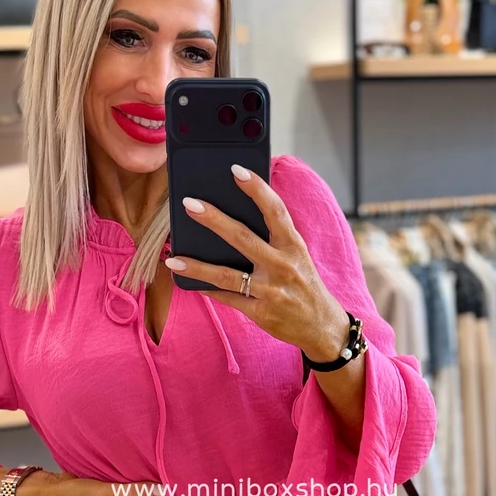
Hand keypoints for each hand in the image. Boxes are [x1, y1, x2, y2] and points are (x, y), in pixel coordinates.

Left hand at [164, 165, 349, 362]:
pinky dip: (207, 288)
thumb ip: (274, 237)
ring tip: (174, 258)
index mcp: (293, 245)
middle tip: (189, 203)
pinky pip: (228, 298)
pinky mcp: (260, 312)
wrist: (321, 325)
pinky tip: (188, 280)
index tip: (236, 170)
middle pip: (243, 238)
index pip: (275, 211)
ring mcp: (270, 291)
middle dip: (214, 219)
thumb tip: (235, 214)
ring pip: (227, 275)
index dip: (256, 189)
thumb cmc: (303, 283)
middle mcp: (282, 265)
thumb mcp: (297, 255)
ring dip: (198, 266)